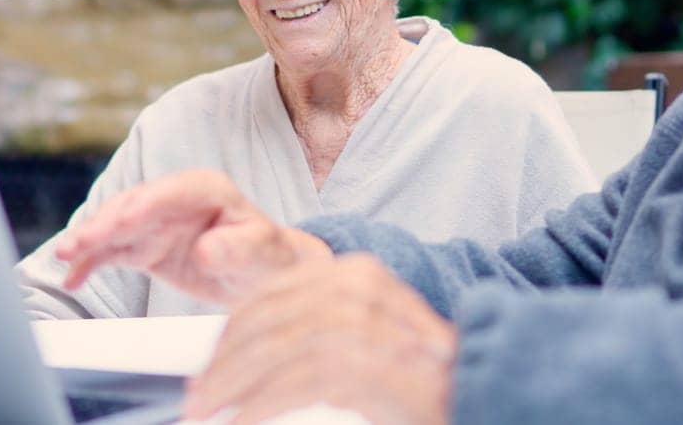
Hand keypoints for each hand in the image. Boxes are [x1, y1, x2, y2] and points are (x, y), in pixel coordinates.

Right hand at [55, 169, 331, 305]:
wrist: (262, 273)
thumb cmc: (268, 256)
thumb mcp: (263, 252)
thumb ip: (238, 248)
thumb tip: (206, 249)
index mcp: (206, 188)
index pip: (168, 193)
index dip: (141, 207)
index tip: (118, 225)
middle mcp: (174, 199)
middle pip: (132, 207)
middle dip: (103, 225)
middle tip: (76, 244)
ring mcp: (155, 221)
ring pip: (115, 227)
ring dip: (88, 241)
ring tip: (63, 257)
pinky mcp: (144, 245)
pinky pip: (112, 251)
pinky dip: (90, 262)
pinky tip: (71, 277)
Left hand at [187, 255, 456, 424]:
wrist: (484, 392)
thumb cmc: (422, 381)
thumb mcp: (362, 343)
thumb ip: (314, 335)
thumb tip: (246, 359)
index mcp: (353, 274)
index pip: (271, 295)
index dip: (230, 334)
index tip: (208, 368)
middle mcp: (356, 286)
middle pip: (264, 321)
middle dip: (223, 364)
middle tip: (197, 399)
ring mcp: (361, 320)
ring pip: (270, 350)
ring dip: (230, 386)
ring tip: (207, 412)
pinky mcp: (362, 360)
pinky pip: (291, 383)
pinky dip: (256, 407)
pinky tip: (239, 423)